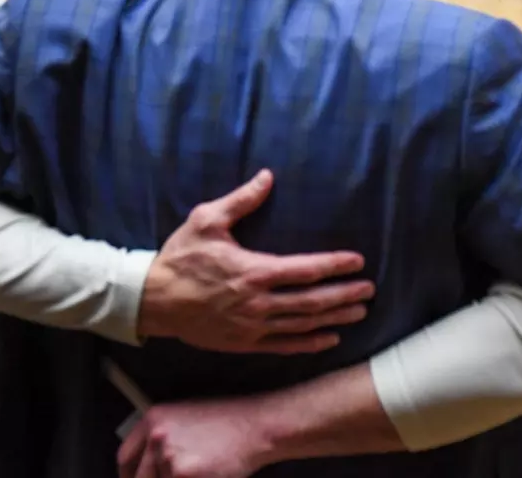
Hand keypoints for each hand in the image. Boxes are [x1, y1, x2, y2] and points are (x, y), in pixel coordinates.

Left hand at [119, 395, 276, 477]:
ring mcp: (168, 456)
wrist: (254, 425)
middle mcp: (155, 436)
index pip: (125, 458)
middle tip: (176, 477)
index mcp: (152, 418)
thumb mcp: (184, 418)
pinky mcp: (182, 474)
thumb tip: (147, 467)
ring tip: (200, 470)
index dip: (129, 477)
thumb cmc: (225, 422)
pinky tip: (207, 474)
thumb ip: (160, 440)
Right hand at [138, 169, 373, 352]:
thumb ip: (241, 200)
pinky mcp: (243, 343)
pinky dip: (310, 344)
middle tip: (369, 289)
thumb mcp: (206, 220)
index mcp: (252, 271)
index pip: (305, 269)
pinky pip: (284, 345)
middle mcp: (257, 302)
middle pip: (312, 301)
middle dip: (344, 294)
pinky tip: (330, 339)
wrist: (153, 300)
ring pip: (302, 324)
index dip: (334, 265)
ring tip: (359, 311)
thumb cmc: (181, 257)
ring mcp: (251, 326)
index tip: (357, 261)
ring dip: (334, 318)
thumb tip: (267, 176)